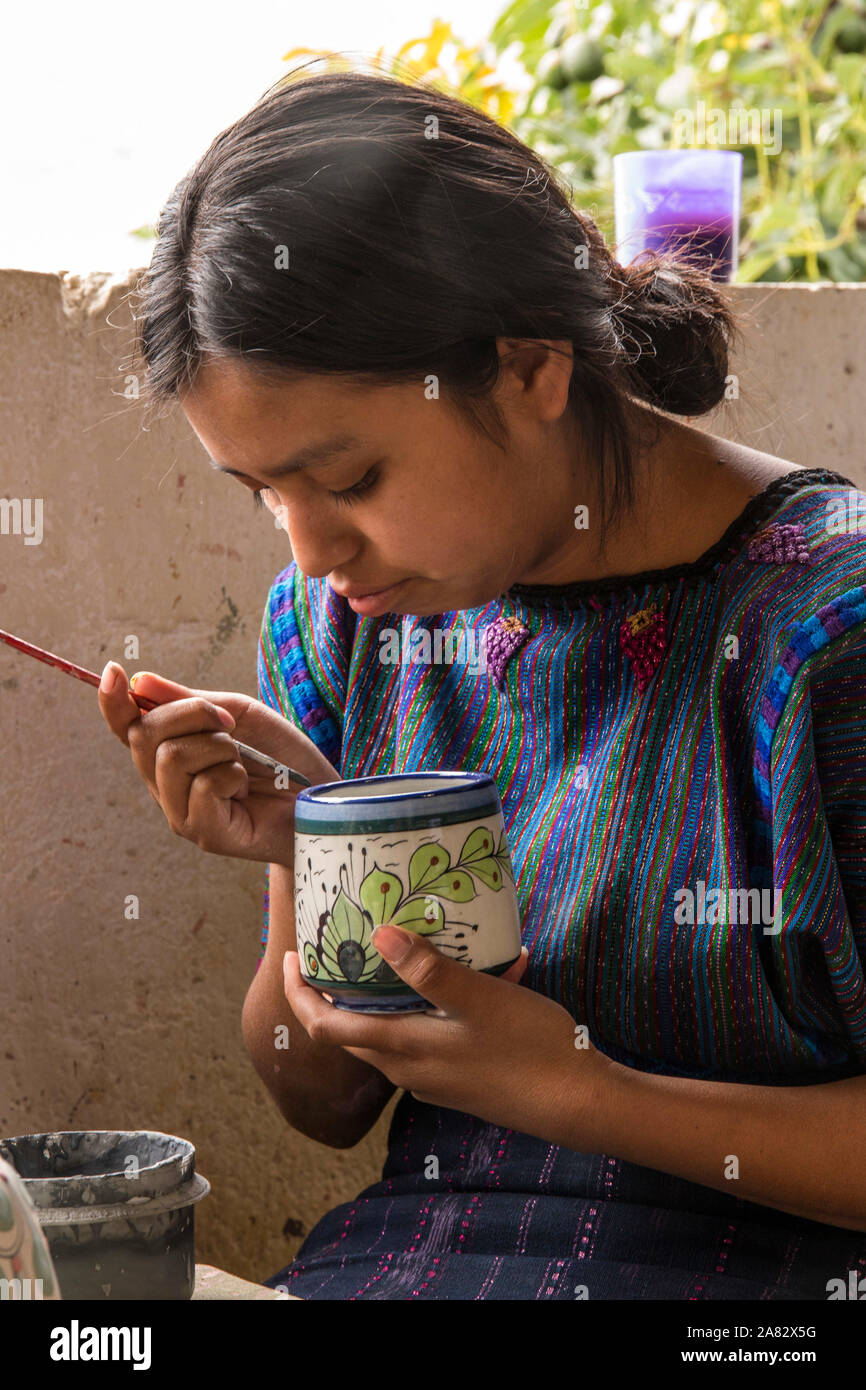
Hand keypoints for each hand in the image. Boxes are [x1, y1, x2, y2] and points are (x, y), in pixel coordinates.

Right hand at [97, 664, 339, 863]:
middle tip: (228, 724)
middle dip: (191, 714)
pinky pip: (202, 786)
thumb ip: (192, 701)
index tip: (114, 671)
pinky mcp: (202, 833)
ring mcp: (180, 812)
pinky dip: (232, 776)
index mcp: (169, 752)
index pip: (126, 727)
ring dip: (218, 747)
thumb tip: (140, 681)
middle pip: (144, 735)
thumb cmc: (281, 758)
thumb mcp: (239, 715)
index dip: (112, 701)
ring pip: (171, 758)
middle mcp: (165, 785)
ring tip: (241, 763)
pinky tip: (245, 790)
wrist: (320, 798)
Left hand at [283, 924, 612, 1143]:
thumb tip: (379, 936)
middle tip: (338, 945)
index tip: (291, 956)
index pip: (325, 1026)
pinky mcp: (459, 1078)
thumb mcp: (479, 1000)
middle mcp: (409, 1069)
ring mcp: (435, 1078)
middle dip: (334, 991)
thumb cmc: (529, 1048)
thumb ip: (428, 970)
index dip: (299, 992)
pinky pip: (425, 1038)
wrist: (578, 1103)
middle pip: (350, 1031)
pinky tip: (471, 977)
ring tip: (401, 949)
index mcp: (402, 1049)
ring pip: (390, 1033)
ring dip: (384, 996)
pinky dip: (428, 1007)